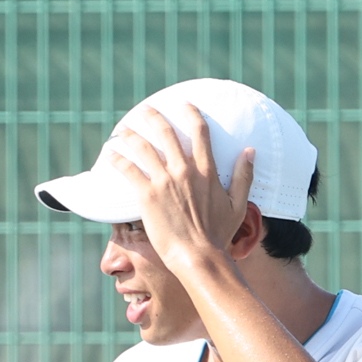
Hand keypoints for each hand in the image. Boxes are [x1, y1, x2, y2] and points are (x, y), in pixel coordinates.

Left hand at [104, 101, 256, 265]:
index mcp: (206, 170)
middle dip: (153, 117)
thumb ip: (244, 175)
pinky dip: (118, 159)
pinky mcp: (147, 195)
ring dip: (131, 135)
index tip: (183, 105)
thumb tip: (250, 151)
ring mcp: (165, 181)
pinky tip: (110, 154)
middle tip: (145, 110)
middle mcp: (184, 170)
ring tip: (122, 129)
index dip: (191, 114)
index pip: (200, 132)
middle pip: (166, 133)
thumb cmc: (219, 235)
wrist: (198, 256)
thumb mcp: (238, 204)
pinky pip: (128, 170)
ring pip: (144, 148)